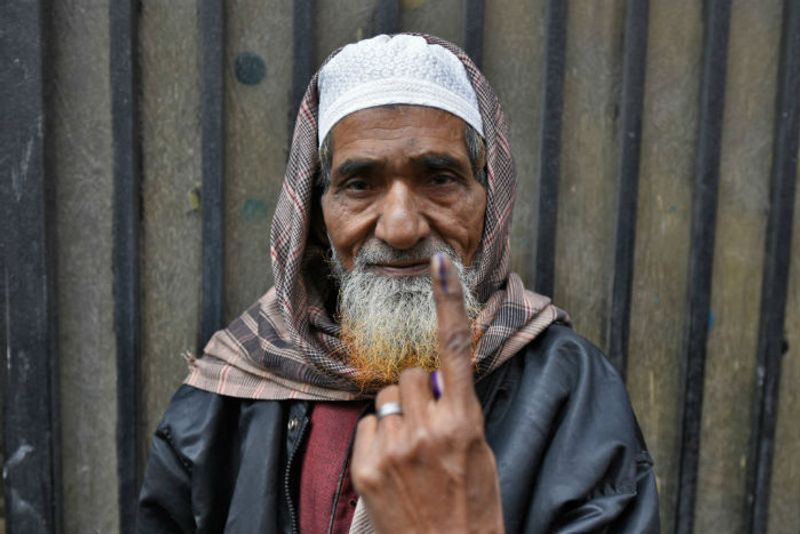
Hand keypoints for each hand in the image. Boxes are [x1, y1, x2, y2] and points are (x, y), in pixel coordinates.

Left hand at [351, 254, 504, 533]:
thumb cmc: (473, 506)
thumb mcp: (479, 450)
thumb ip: (457, 408)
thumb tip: (434, 377)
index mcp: (464, 422)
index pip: (456, 351)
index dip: (448, 303)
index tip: (440, 264)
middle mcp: (428, 429)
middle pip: (408, 374)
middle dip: (417, 391)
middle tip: (429, 426)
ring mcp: (394, 448)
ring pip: (385, 399)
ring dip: (397, 416)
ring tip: (411, 455)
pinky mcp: (366, 467)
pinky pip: (366, 426)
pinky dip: (377, 440)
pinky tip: (393, 468)